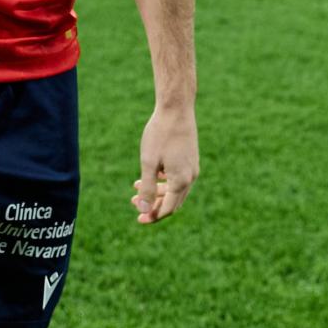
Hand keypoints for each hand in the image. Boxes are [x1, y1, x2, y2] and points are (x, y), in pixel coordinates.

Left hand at [130, 105, 197, 224]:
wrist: (176, 108)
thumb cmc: (161, 134)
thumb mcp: (149, 163)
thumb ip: (147, 189)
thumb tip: (144, 211)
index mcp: (181, 181)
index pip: (167, 209)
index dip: (152, 216)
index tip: (138, 218)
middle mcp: (191, 177)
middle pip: (173, 201)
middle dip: (153, 205)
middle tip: (134, 202)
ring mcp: (193, 167)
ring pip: (175, 189)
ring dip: (157, 192)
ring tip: (137, 186)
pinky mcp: (191, 158)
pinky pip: (178, 178)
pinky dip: (164, 181)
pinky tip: (151, 174)